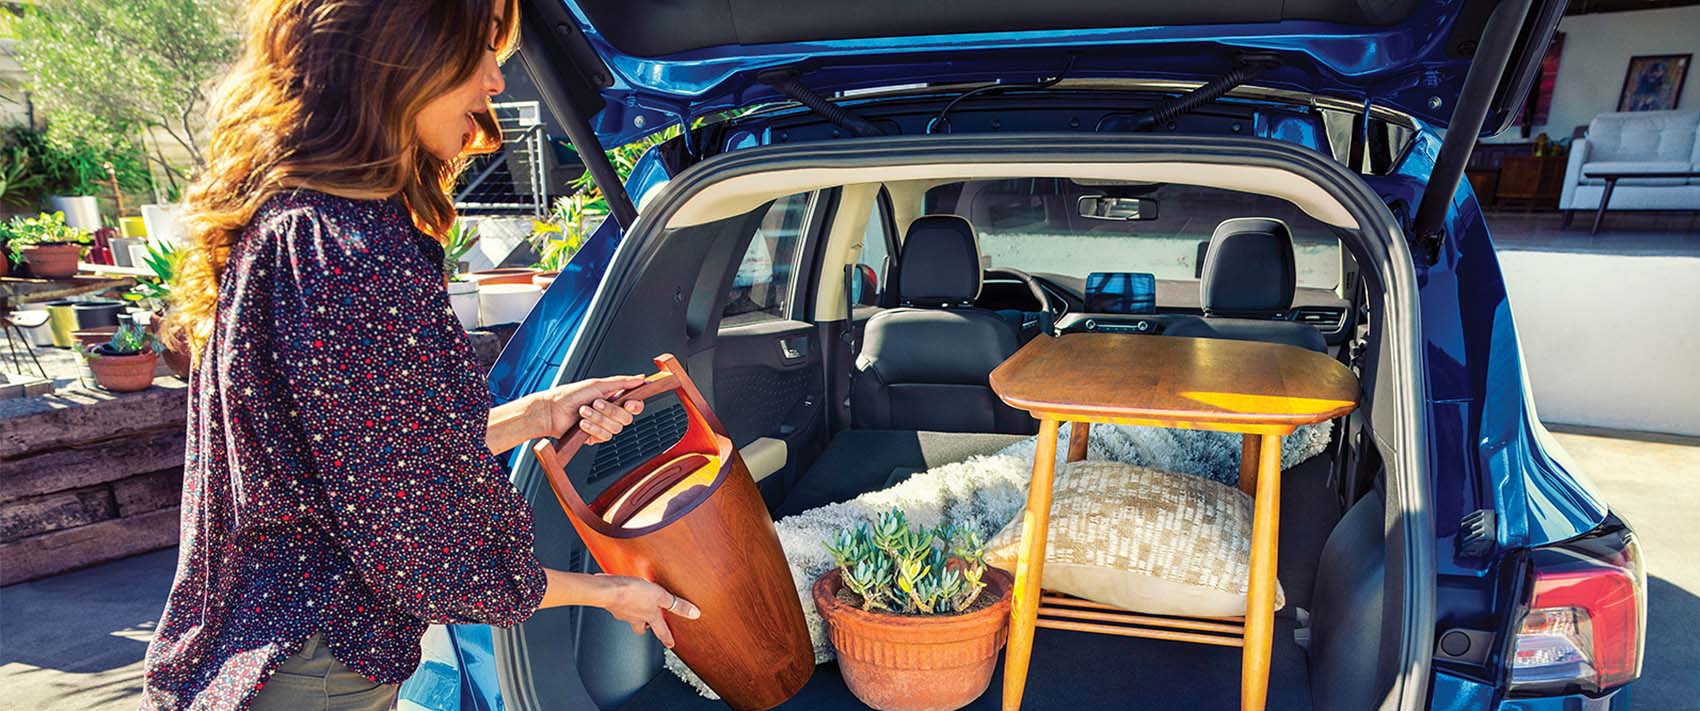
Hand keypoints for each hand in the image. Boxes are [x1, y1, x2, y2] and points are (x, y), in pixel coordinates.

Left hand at [529, 375, 646, 443]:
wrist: (552, 411)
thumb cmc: (570, 395)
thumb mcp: (598, 384)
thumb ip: (622, 382)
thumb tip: (640, 378)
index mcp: (613, 399)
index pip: (634, 406)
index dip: (635, 406)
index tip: (629, 403)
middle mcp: (610, 413)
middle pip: (626, 418)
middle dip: (610, 411)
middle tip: (596, 403)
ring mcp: (603, 426)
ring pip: (615, 428)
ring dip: (598, 419)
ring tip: (583, 411)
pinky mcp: (595, 437)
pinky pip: (604, 436)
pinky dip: (593, 428)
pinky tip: (582, 424)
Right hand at [595, 575, 700, 648]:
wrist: (608, 590)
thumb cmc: (632, 593)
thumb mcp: (661, 596)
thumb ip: (676, 605)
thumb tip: (693, 613)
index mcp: (649, 617)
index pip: (661, 631)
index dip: (667, 638)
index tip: (670, 645)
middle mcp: (635, 618)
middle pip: (641, 627)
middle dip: (645, 626)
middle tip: (648, 624)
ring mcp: (622, 612)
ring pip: (630, 616)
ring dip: (633, 612)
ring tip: (636, 602)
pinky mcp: (612, 603)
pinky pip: (619, 605)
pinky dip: (622, 601)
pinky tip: (622, 592)